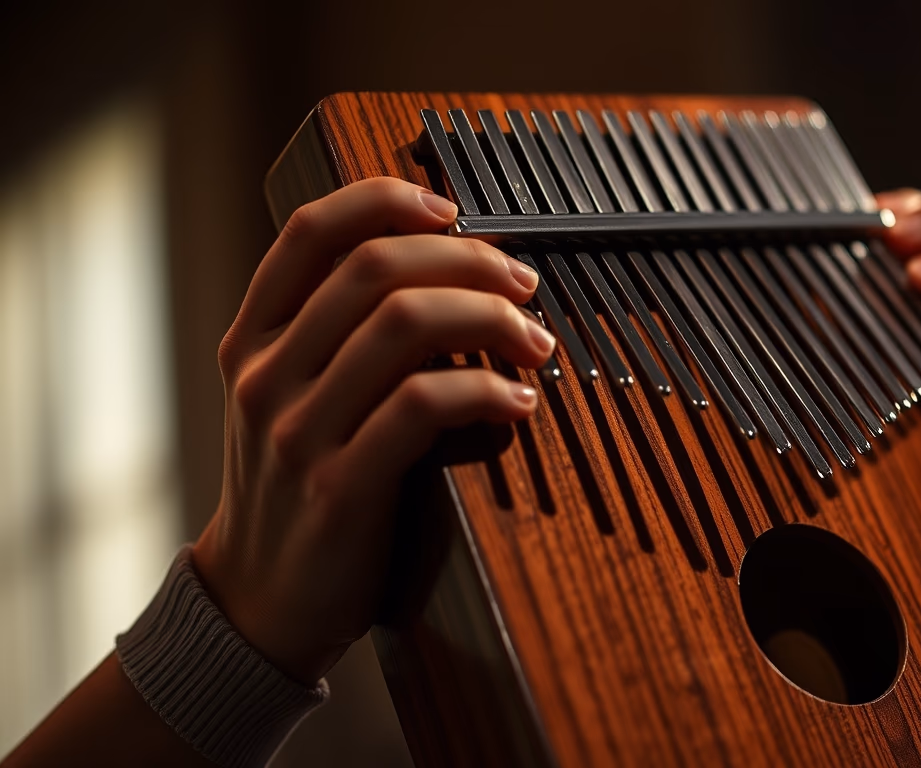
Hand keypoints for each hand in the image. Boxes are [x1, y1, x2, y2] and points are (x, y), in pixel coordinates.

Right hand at [191, 177, 555, 683]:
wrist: (260, 602)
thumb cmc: (299, 486)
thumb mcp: (290, 399)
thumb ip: (335, 336)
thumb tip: (443, 271)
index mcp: (255, 339)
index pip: (311, 231)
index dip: (386, 199)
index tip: (452, 208)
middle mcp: (268, 374)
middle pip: (376, 267)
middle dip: (469, 260)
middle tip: (525, 283)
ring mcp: (298, 430)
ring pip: (405, 325)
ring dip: (490, 319)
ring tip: (536, 341)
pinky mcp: (339, 487)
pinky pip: (423, 406)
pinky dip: (486, 390)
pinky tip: (520, 402)